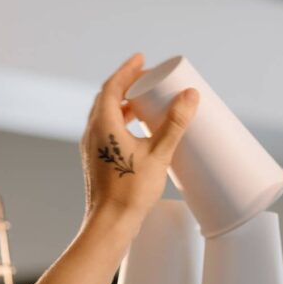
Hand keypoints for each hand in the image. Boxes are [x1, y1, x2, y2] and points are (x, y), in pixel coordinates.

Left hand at [80, 54, 198, 226]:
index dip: (127, 70)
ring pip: (105, 116)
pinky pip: (106, 131)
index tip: (141, 59)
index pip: (112, 87)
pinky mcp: (96, 161)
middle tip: (146, 78)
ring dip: (124, 104)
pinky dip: (121, 122)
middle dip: (126, 84)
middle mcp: (93, 133)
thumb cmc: (131, 192)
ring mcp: (92, 148)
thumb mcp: (159, 154)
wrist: (110, 224)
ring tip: (144, 102)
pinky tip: (137, 132)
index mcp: (103, 125)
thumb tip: (190, 94)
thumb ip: (174, 123)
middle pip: (107, 99)